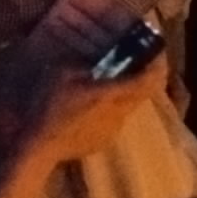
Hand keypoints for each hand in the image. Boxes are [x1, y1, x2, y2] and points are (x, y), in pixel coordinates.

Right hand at [22, 59, 163, 166]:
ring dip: (128, 93)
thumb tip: (94, 60)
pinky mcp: (104, 141)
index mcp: (112, 94)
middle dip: (145, 77)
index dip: (158, 64)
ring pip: (130, 107)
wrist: (38, 145)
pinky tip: (95, 106)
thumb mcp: (63, 74)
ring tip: (113, 83)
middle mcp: (120, 113)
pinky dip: (113, 109)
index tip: (158, 52)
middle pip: (145, 93)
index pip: (149, 79)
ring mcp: (114, 129)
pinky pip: (116, 120)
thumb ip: (84, 64)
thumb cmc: (49, 106)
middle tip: (139, 62)